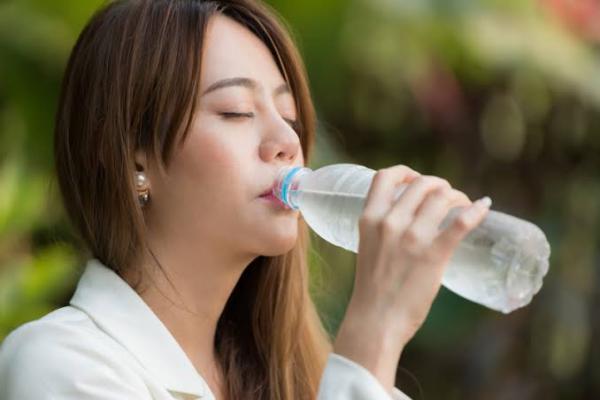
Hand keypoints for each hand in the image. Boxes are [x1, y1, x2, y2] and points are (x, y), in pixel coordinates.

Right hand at [333, 165, 490, 392]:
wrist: (376, 320)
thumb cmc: (372, 288)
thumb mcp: (368, 247)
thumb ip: (383, 229)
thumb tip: (410, 218)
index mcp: (369, 218)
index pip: (386, 176)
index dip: (406, 172)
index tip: (416, 180)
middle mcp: (389, 222)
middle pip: (421, 183)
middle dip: (439, 185)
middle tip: (448, 198)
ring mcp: (412, 237)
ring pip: (442, 197)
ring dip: (457, 196)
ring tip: (463, 205)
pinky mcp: (433, 255)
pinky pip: (461, 223)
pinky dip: (476, 210)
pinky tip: (484, 206)